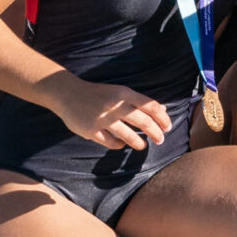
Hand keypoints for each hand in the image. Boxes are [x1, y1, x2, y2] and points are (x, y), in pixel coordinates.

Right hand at [47, 77, 172, 150]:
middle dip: (156, 133)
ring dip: (139, 142)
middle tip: (161, 140)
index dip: (162, 118)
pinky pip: (111, 142)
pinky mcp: (91, 131)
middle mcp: (115, 105)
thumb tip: (162, 110)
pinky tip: (122, 143)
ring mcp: (102, 119)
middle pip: (143, 121)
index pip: (150, 106)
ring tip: (143, 145)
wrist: (68, 93)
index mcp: (124, 93)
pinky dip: (119, 144)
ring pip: (128, 135)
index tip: (168, 127)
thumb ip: (139, 101)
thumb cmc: (99, 93)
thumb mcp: (120, 92)